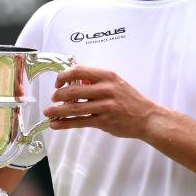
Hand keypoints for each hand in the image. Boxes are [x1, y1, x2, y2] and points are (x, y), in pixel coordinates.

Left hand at [44, 65, 158, 139]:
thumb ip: (96, 81)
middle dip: (58, 95)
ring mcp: (105, 106)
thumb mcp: (116, 83)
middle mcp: (106, 89)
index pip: (78, 71)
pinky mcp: (104, 121)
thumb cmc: (130, 100)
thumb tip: (74, 80)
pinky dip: (65, 124)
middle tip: (53, 98)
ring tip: (48, 112)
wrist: (147, 117)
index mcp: (107, 76)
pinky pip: (80, 122)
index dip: (63, 76)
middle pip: (72, 91)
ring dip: (57, 111)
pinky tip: (56, 124)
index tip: (58, 83)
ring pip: (74, 108)